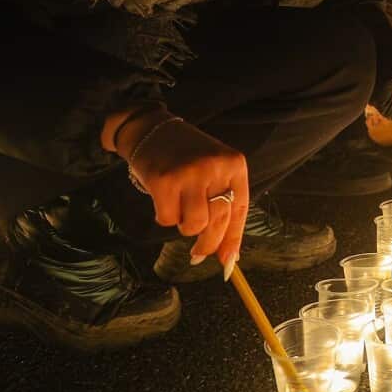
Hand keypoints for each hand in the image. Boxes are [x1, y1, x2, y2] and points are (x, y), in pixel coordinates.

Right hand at [117, 111, 247, 268]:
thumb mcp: (215, 172)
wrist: (151, 129)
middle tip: (198, 254)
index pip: (240, 210)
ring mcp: (190, 173)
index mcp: (234, 165)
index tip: (228, 262)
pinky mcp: (164, 180)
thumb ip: (224, 207)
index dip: (233, 239)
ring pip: (193, 224)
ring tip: (179, 210)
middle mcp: (215, 168)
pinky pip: (167, 218)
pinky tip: (163, 201)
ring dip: (184, 226)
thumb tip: (228, 255)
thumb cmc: (187, 157)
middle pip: (218, 221)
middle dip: (208, 244)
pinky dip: (164, 217)